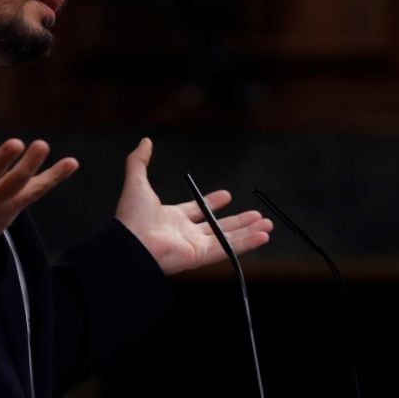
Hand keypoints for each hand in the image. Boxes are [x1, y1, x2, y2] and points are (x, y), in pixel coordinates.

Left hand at [114, 138, 271, 274]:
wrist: (131, 244)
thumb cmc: (132, 217)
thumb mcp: (137, 182)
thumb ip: (139, 161)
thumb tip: (145, 142)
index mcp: (171, 218)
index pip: (196, 210)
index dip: (212, 203)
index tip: (227, 195)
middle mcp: (184, 233)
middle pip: (218, 226)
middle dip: (239, 220)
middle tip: (256, 214)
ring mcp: (194, 246)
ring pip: (228, 238)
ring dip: (249, 231)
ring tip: (267, 224)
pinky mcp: (200, 256)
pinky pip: (228, 248)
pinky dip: (247, 243)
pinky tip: (262, 236)